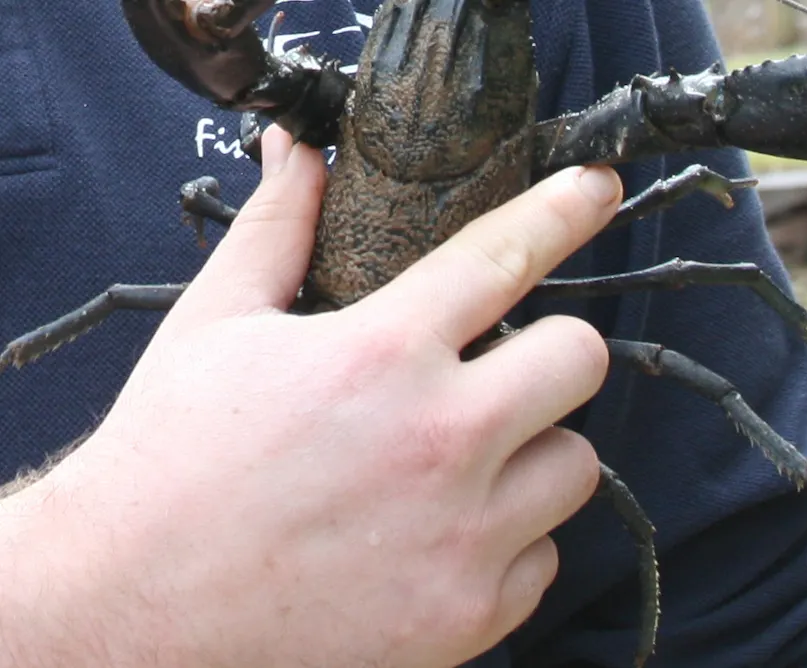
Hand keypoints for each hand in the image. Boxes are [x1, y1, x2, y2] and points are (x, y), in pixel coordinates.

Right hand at [0, 126, 623, 667]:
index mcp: (381, 354)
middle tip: (500, 368)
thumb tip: (298, 155)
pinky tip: (444, 537)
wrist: (131, 613)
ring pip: (575, 463)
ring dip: (532, 452)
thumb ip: (277, 229)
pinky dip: (510, 543)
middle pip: (581, 358)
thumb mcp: (215, 326)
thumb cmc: (168, 470)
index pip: (506, 254)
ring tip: (462, 463)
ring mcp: (463, 539)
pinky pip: (545, 558)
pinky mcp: (467, 617)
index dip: (564, 210)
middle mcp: (439, 443)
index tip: (595, 191)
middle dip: (551, 351)